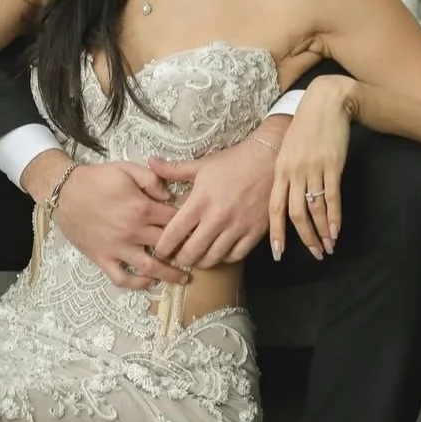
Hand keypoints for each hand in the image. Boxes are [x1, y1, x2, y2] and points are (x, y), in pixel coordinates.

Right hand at [51, 161, 191, 290]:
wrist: (63, 192)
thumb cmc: (96, 179)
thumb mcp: (126, 169)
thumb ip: (152, 179)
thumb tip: (170, 196)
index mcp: (142, 207)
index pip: (176, 219)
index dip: (190, 224)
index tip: (197, 228)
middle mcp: (133, 231)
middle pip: (169, 245)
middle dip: (186, 250)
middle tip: (197, 254)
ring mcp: (118, 247)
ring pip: (151, 267)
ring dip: (170, 275)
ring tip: (184, 278)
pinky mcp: (103, 258)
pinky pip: (122, 278)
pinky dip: (137, 284)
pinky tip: (149, 281)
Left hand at [146, 122, 289, 267]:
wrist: (269, 160)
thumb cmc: (233, 161)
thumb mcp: (202, 165)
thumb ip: (174, 169)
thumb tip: (151, 162)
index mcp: (200, 201)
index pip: (174, 232)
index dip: (163, 247)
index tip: (159, 251)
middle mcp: (217, 218)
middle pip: (192, 252)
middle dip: (180, 259)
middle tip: (176, 259)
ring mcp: (237, 227)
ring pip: (213, 258)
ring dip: (201, 262)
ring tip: (195, 259)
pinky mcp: (254, 232)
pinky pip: (236, 255)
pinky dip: (224, 258)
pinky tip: (218, 252)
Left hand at [268, 75, 355, 260]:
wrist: (326, 102)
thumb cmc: (306, 127)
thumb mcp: (287, 149)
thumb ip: (285, 173)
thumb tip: (284, 197)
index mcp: (279, 170)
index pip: (274, 208)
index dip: (276, 232)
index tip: (277, 252)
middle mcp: (293, 172)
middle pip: (295, 214)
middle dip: (303, 238)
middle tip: (313, 255)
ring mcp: (313, 169)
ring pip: (314, 209)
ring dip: (322, 232)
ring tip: (328, 248)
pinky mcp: (332, 165)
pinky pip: (332, 197)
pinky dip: (334, 217)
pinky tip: (336, 231)